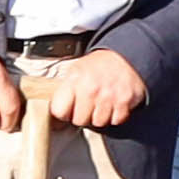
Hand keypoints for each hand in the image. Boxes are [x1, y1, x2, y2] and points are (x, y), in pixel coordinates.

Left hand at [37, 47, 151, 131]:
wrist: (125, 56)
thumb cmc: (97, 66)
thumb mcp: (75, 70)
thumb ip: (65, 90)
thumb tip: (53, 113)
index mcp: (74, 79)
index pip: (59, 111)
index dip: (63, 113)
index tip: (68, 109)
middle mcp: (91, 88)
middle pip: (79, 120)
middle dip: (83, 116)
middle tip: (88, 105)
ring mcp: (108, 95)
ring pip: (98, 122)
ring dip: (100, 116)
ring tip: (101, 104)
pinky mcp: (124, 100)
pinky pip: (116, 120)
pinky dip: (116, 115)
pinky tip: (114, 104)